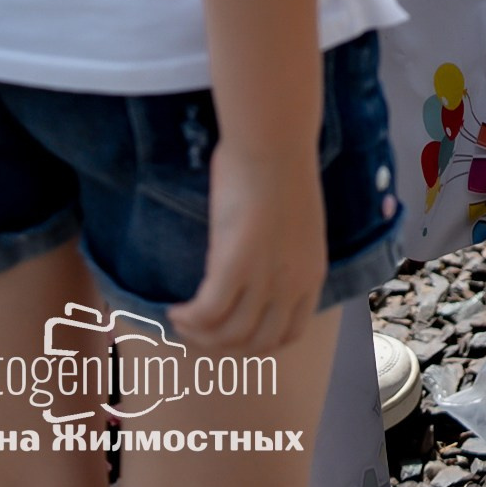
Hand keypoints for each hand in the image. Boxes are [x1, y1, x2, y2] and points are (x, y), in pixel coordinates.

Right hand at [176, 136, 326, 356]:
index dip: (257, 342)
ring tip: (182, 321)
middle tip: (200, 331)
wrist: (274, 140)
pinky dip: (187, 319)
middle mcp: (292, 284)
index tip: (232, 332)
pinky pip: (206, 313)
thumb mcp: (293, 224)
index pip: (289, 333)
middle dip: (225, 346)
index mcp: (311, 273)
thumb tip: (254, 268)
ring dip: (200, 336)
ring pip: (228, 335)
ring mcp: (265, 279)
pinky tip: (174, 310)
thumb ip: (280, 254)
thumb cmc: (281, 167)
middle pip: (256, 344)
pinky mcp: (234, 267)